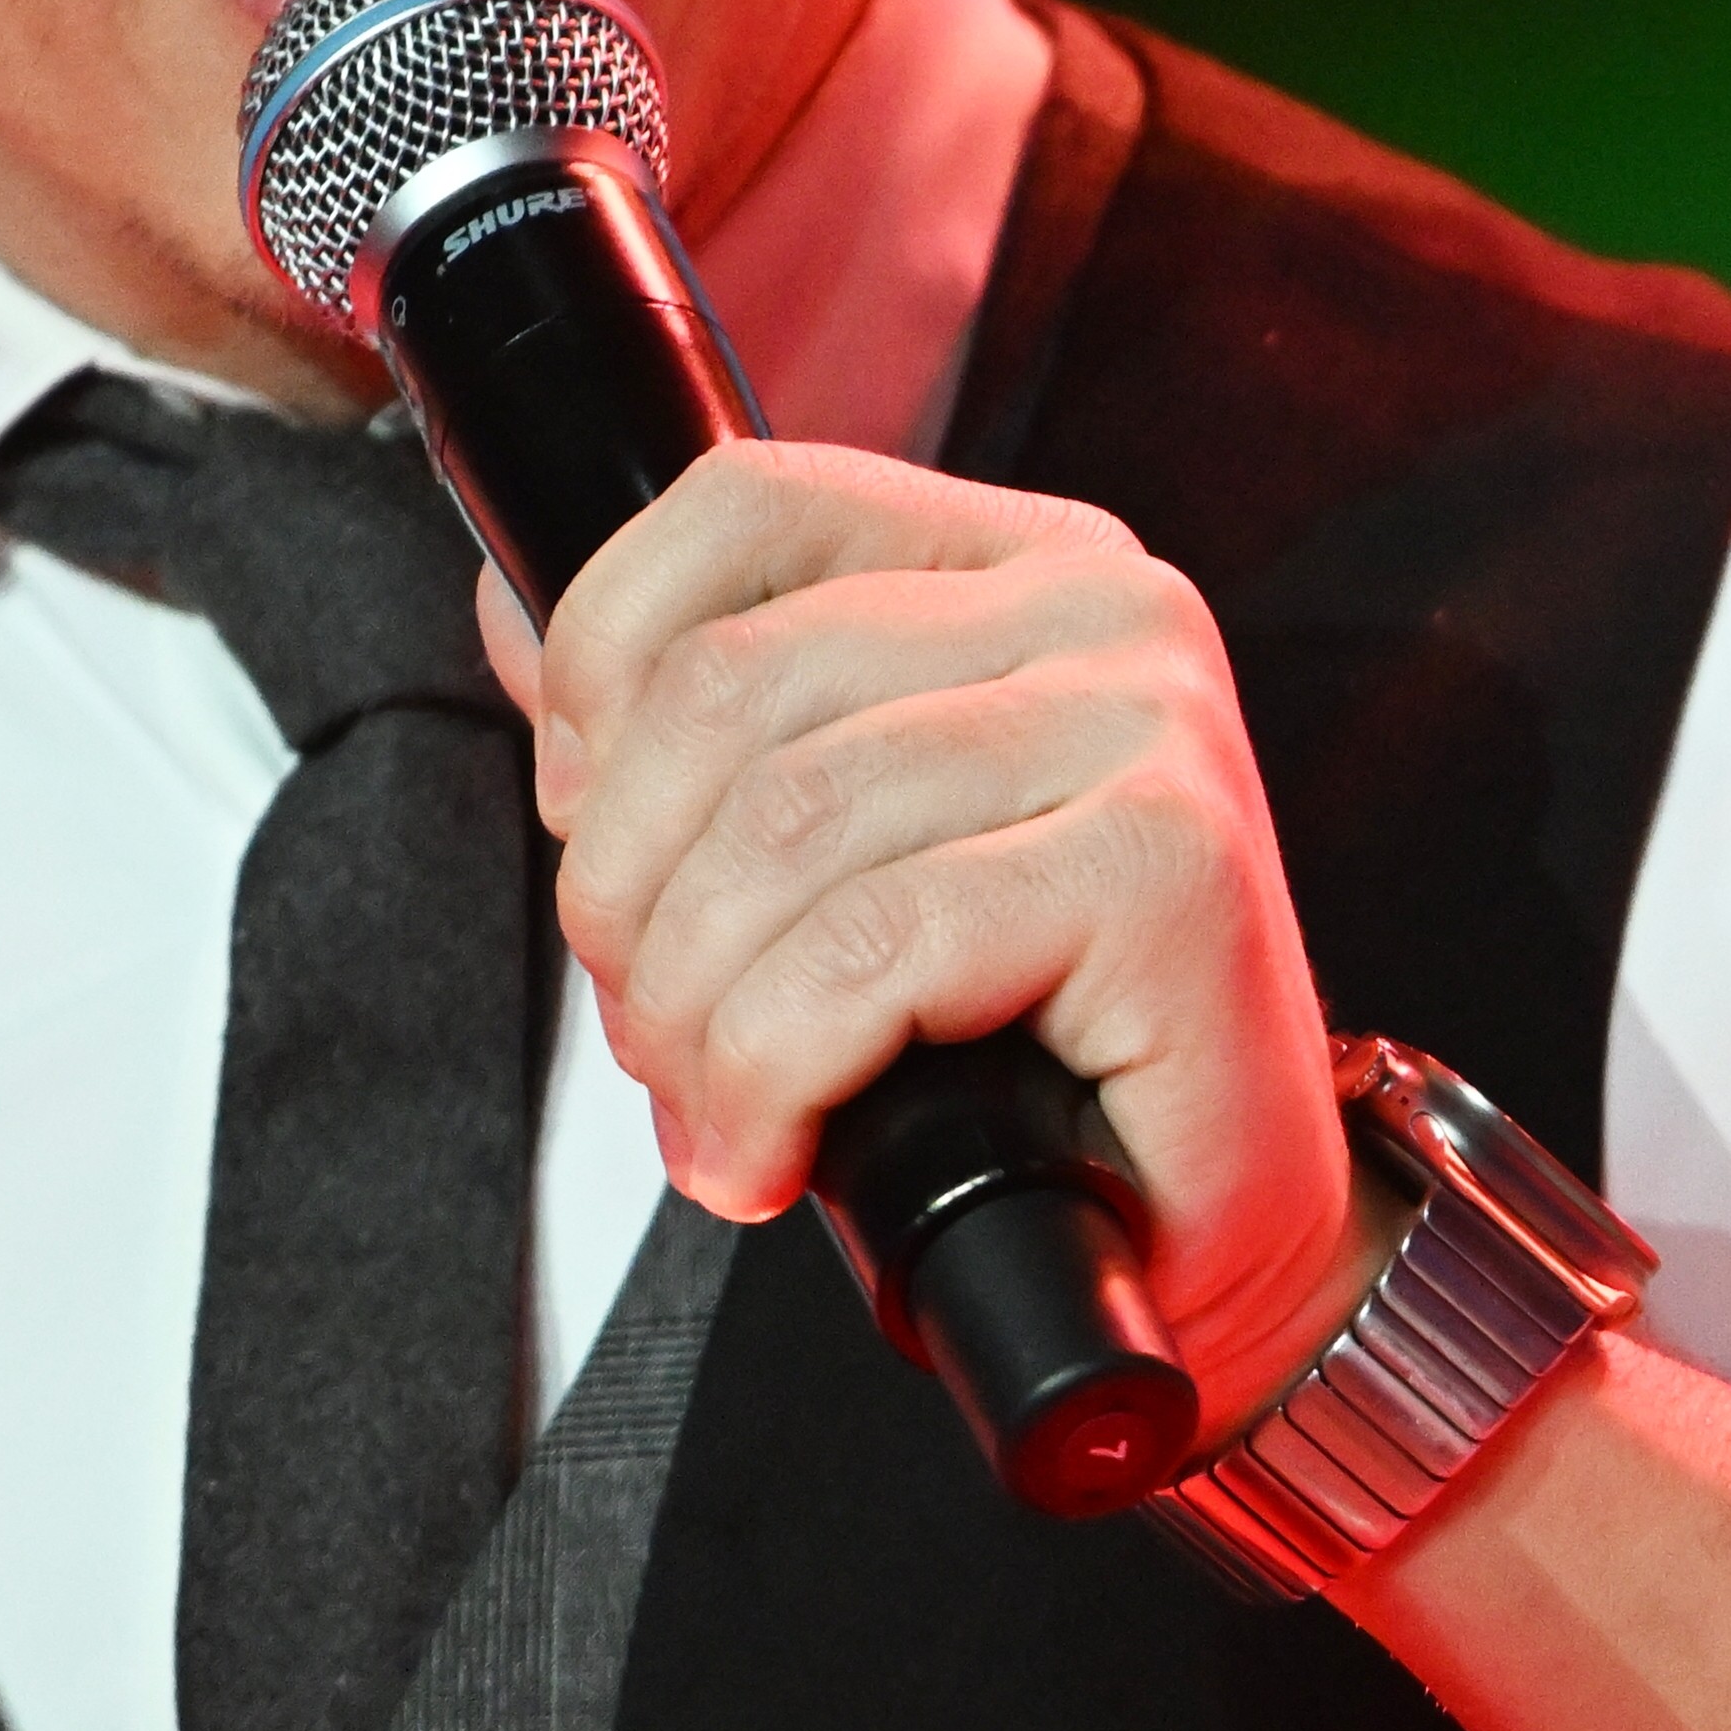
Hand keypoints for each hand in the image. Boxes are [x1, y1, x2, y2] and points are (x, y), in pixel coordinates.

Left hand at [484, 439, 1372, 1432]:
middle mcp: (1099, 608)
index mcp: (1014, 560)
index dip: (604, 662)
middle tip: (650, 1026)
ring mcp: (1145, 728)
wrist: (1213, 1226)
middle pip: (728, 683)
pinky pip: (871, 948)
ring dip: (694, 1009)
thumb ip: (695, 718)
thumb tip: (518, 618)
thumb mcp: (842, 842)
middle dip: (629, 889)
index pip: (741, 503)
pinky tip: (775, 1148)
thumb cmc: (1033, 1046)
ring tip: (711, 1107)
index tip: (589, 821)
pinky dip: (773, 1073)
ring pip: (783, 825)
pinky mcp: (1164, 871)